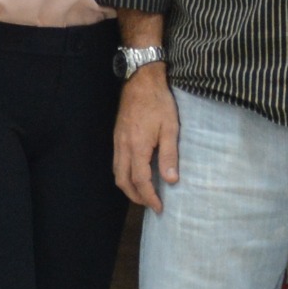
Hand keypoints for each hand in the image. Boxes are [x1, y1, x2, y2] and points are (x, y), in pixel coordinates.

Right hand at [113, 67, 179, 212]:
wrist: (141, 81)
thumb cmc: (159, 102)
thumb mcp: (171, 128)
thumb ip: (170, 155)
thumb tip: (171, 180)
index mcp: (137, 147)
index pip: (140, 181)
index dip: (149, 197)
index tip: (159, 207)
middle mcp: (123, 147)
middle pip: (123, 181)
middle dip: (137, 197)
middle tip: (151, 204)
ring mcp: (117, 142)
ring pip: (117, 173)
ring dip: (128, 188)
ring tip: (144, 193)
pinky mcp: (117, 136)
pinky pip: (116, 163)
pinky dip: (124, 175)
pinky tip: (135, 174)